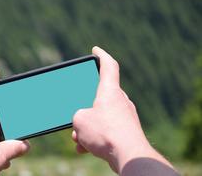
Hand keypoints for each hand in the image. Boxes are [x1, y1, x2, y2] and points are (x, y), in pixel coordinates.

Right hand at [72, 47, 173, 173]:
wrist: (129, 156)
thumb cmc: (105, 133)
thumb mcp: (79, 121)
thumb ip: (78, 116)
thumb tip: (83, 123)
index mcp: (110, 91)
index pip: (109, 66)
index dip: (101, 56)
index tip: (96, 50)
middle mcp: (120, 101)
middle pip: (99, 96)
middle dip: (85, 107)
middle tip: (76, 116)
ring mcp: (125, 116)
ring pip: (101, 116)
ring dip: (88, 126)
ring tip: (79, 139)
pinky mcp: (126, 131)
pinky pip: (107, 129)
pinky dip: (96, 136)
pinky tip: (86, 148)